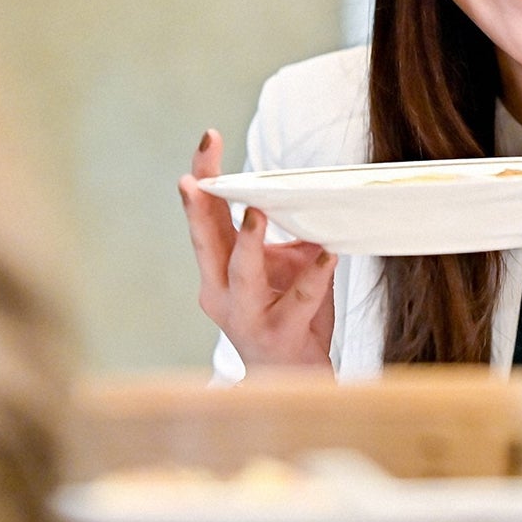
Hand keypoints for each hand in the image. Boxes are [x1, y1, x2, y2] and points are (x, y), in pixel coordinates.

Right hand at [178, 129, 336, 367]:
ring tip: (256, 211)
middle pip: (206, 243)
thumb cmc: (286, 315)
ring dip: (248, 242)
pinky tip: (327, 256)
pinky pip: (298, 302)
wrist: (294, 381)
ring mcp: (246, 316)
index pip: (206, 217)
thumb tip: (302, 193)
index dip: (204, 179)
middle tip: (195, 176)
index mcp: (218, 269)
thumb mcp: (281, 266)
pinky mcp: (279, 334)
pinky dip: (313, 276)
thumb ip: (284, 233)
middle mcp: (222, 292)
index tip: (208, 140)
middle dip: (200, 207)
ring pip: (241, 276)